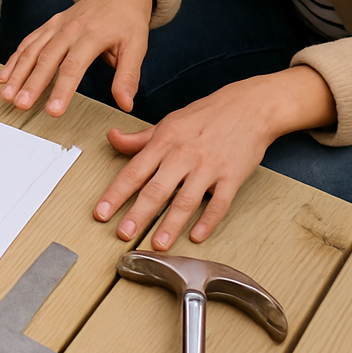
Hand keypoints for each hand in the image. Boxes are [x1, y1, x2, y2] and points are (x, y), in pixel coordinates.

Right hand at [0, 0, 152, 115]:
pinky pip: (28, 42)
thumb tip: (126, 104)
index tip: (53, 112)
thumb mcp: (137, 46)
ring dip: (17, 73)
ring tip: (6, 95)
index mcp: (92, 36)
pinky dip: (14, 59)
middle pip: (46, 60)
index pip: (73, 67)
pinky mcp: (49, 25)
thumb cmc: (128, 20)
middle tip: (20, 105)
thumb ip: (128, 76)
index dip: (61, 90)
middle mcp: (69, 30)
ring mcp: (56, 26)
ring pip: (31, 51)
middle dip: (30, 84)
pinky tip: (5, 76)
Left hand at [94, 67, 335, 248]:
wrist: (250, 107)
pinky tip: (196, 236)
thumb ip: (140, 138)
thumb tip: (112, 138)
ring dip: (171, 225)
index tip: (101, 212)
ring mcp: (209, 167)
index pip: (134, 172)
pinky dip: (208, 221)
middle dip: (138, 214)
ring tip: (158, 245)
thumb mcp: (169, 122)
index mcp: (164, 142)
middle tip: (123, 234)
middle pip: (157, 189)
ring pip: (186, 200)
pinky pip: (219, 203)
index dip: (115, 194)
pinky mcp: (232, 176)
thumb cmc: (207, 115)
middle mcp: (184, 155)